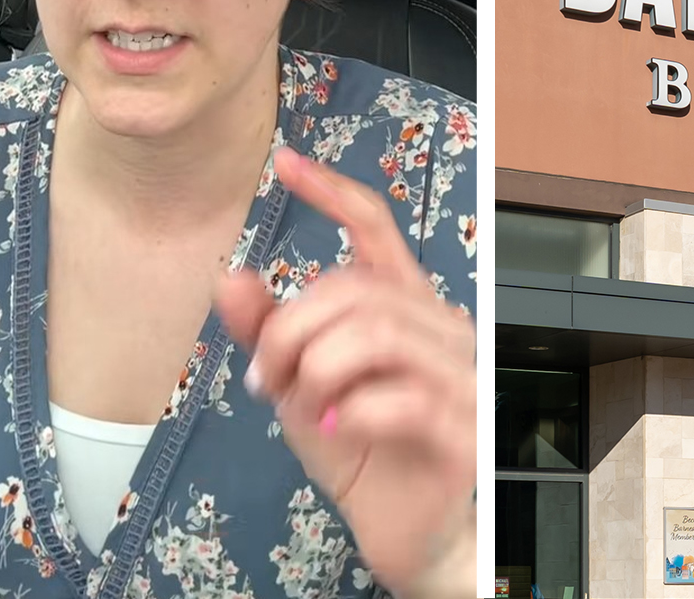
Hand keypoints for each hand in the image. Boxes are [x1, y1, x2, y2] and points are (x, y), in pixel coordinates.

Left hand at [216, 146, 475, 598]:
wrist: (409, 531)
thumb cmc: (366, 453)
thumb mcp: (301, 388)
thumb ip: (270, 333)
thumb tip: (230, 276)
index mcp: (409, 310)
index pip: (377, 230)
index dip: (333, 192)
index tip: (287, 163)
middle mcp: (443, 332)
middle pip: (357, 289)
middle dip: (291, 329)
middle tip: (267, 378)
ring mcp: (461, 379)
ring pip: (375, 335)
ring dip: (316, 371)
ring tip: (301, 406)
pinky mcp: (464, 431)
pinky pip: (400, 399)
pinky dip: (352, 414)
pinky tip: (338, 430)